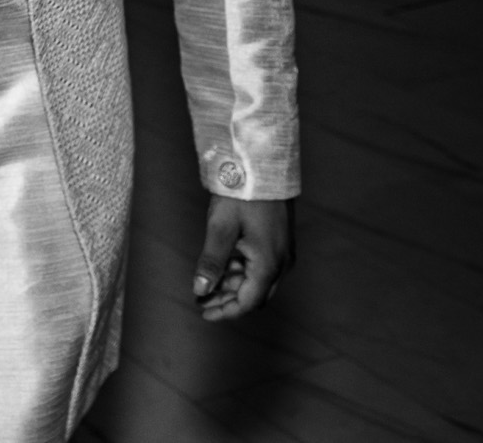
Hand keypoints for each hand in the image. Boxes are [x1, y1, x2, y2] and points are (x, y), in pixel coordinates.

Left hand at [193, 197, 293, 320]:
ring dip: (234, 287)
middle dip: (228, 302)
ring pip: (258, 282)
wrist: (262, 168)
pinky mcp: (280, 244)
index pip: (248, 302)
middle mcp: (281, 263)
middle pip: (254, 295)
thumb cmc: (240, 196)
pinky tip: (222, 268)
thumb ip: (211, 262)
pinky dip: (242, 273)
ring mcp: (283, 254)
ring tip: (206, 287)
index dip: (225, 312)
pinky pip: (262, 268)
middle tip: (201, 301)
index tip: (203, 313)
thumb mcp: (220, 228)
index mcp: (268, 264)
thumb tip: (200, 290)